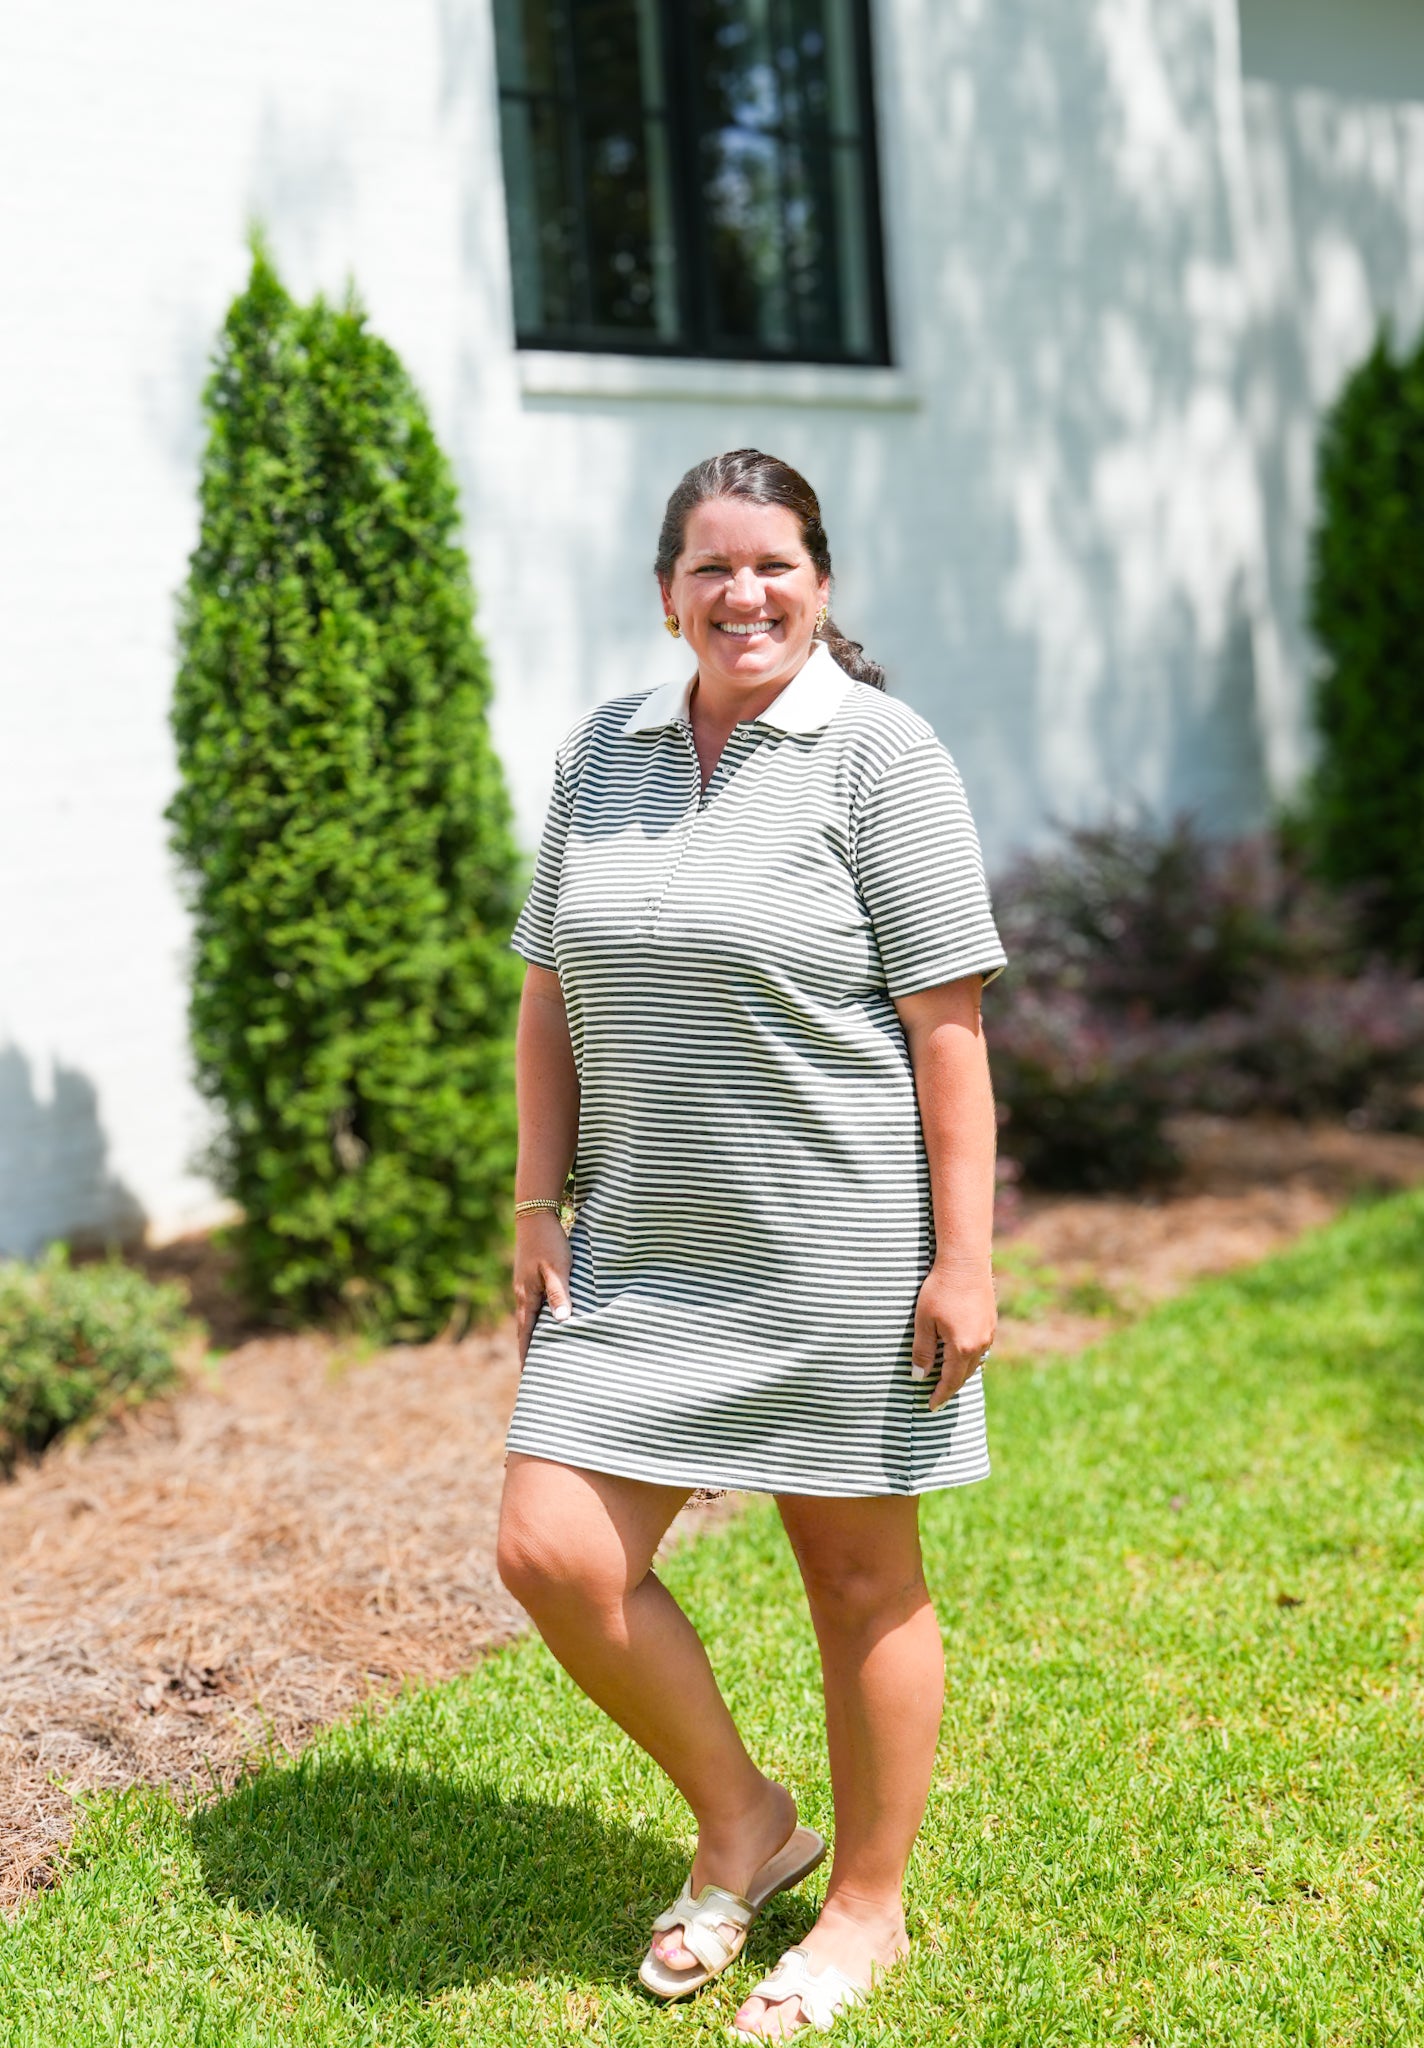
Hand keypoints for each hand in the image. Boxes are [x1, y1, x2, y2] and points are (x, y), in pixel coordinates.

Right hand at [513, 1213, 571, 1364]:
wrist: (535, 1216)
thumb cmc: (549, 1242)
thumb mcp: (557, 1268)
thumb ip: (560, 1294)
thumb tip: (563, 1321)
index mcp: (527, 1297)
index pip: (526, 1334)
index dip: (528, 1355)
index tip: (530, 1375)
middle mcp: (523, 1295)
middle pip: (525, 1330)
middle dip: (529, 1351)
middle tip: (535, 1373)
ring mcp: (525, 1286)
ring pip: (530, 1318)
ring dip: (534, 1336)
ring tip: (542, 1353)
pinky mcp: (530, 1278)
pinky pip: (534, 1306)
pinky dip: (538, 1320)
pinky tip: (547, 1322)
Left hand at [911, 1254, 995, 1410]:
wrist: (965, 1262)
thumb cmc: (940, 1289)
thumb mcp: (924, 1321)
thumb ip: (922, 1351)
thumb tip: (919, 1376)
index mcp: (962, 1347)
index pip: (950, 1381)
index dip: (939, 1395)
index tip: (930, 1407)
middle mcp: (980, 1344)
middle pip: (964, 1376)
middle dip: (950, 1388)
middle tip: (937, 1398)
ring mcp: (988, 1333)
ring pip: (974, 1363)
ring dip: (961, 1374)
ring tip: (947, 1380)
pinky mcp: (991, 1322)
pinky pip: (980, 1349)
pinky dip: (969, 1359)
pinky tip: (960, 1356)